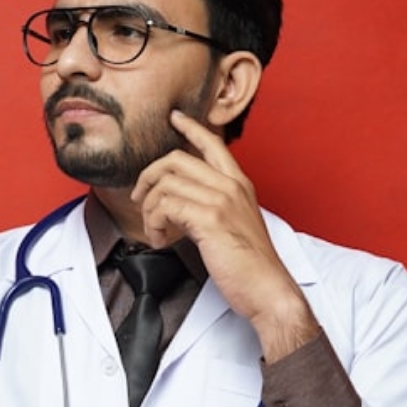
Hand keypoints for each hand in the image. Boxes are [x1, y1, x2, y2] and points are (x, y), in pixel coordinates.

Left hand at [130, 110, 319, 360]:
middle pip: (176, 160)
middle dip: (148, 177)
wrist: (267, 287)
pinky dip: (154, 225)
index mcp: (240, 184)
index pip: (214, 144)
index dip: (191, 127)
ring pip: (165, 185)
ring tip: (155, 233)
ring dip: (149, 211)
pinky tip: (161, 240)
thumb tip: (179, 204)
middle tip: (139, 200)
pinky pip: (166, 207)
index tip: (175, 118)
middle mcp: (232, 186)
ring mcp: (222, 201)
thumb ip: (212, 206)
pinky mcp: (210, 219)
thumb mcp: (235, 224)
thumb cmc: (250, 263)